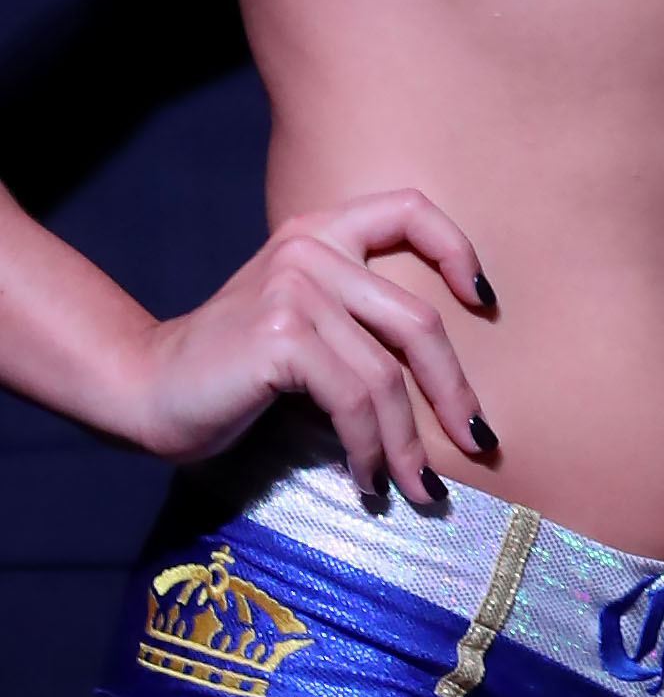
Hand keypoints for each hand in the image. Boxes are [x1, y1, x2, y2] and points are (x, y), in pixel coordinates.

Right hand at [120, 188, 497, 514]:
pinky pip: (354, 401)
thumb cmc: (233, 371)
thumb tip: (448, 387)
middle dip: (454, 391)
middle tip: (478, 440)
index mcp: (320, 230)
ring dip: (407, 444)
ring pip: (387, 375)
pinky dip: (370, 449)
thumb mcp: (302, 322)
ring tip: (415, 486)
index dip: (457, 249)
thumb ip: (358, 322)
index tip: (482, 302)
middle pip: (417, 321)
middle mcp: (312, 247)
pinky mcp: (284, 334)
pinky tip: (367, 480)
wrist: (146, 392)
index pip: (410, 210)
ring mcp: (296, 287)